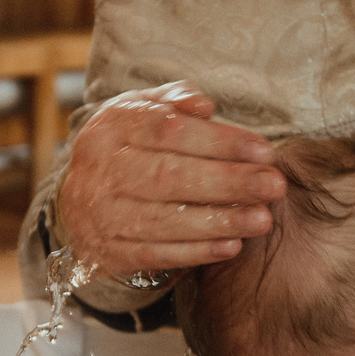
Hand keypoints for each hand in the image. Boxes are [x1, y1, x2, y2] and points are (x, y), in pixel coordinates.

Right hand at [55, 82, 286, 277]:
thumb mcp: (142, 112)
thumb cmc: (129, 147)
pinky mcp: (107, 251)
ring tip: (261, 219)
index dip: (219, 141)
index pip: (169, 130)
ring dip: (218, 221)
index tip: (263, 151)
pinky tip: (231, 245)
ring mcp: (100, 215)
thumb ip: (174, 101)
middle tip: (274, 186)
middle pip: (168, 176)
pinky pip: (155, 254)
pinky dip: (195, 252)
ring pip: (163, 220)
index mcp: (111, 128)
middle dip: (227, 181)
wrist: (80, 199)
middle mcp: (100, 171)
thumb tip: (204, 104)